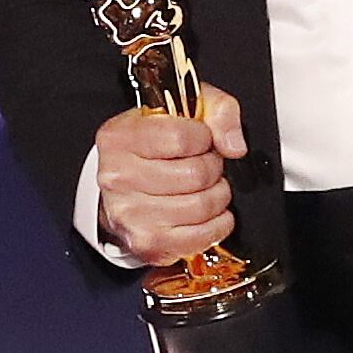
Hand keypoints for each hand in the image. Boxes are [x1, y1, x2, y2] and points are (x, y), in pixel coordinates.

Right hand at [94, 88, 247, 266]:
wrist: (123, 186)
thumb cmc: (153, 147)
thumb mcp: (182, 109)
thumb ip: (217, 110)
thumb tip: (234, 146)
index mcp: (120, 138)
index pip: (180, 138)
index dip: (204, 138)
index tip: (200, 140)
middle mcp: (118, 177)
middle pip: (196, 174)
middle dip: (213, 168)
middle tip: (205, 166)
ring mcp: (131, 214)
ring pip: (202, 206)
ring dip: (217, 196)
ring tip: (207, 188)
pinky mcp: (148, 242)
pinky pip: (201, 236)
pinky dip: (217, 224)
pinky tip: (209, 213)